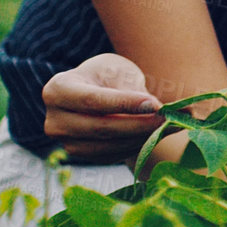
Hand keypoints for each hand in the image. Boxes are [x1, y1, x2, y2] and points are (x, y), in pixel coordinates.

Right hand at [41, 52, 162, 163]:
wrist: (93, 91)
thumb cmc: (105, 74)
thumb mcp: (116, 69)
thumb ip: (131, 88)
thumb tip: (159, 108)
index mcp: (58, 89)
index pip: (92, 100)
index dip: (124, 104)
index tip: (155, 104)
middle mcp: (55, 120)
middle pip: (100, 127)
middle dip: (139, 124)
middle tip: (168, 117)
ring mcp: (66, 142)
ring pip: (108, 146)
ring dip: (143, 137)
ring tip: (172, 124)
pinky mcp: (82, 157)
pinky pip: (113, 155)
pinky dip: (139, 146)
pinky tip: (160, 134)